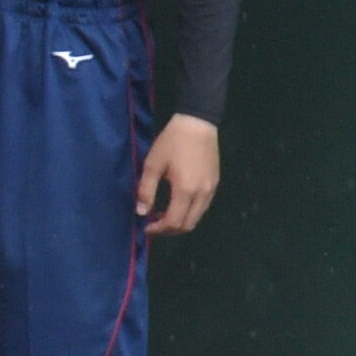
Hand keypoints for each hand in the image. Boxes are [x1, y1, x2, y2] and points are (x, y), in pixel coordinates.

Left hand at [138, 112, 222, 233]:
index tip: (145, 227)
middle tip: (153, 224)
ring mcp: (211, 190)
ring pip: (197, 217)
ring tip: (161, 215)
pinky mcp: (215, 184)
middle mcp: (202, 194)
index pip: (173, 222)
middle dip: (169, 230)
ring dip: (180, 222)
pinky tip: (176, 204)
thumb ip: (146, 190)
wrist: (197, 125)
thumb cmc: (171, 142)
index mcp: (186, 190)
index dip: (158, 229)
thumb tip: (141, 212)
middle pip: (188, 225)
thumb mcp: (153, 164)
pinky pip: (202, 207)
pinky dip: (189, 213)